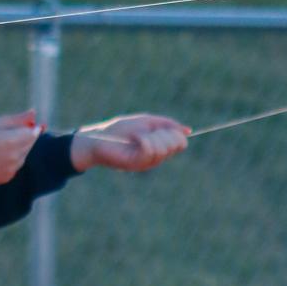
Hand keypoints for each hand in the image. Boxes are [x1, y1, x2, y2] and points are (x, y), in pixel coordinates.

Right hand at [0, 111, 43, 185]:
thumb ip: (17, 119)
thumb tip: (34, 113)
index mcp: (12, 140)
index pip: (33, 133)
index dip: (32, 127)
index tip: (28, 124)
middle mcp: (14, 156)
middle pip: (29, 144)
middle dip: (23, 137)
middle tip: (4, 134)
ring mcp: (11, 169)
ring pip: (23, 156)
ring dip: (17, 149)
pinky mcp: (6, 177)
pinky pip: (15, 166)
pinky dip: (10, 161)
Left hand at [71, 114, 189, 172]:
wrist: (98, 138)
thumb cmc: (120, 129)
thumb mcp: (147, 121)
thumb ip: (167, 124)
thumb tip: (188, 130)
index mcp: (159, 148)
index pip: (180, 144)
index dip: (175, 133)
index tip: (160, 127)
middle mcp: (155, 158)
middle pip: (175, 145)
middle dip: (163, 133)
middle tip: (145, 132)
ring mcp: (146, 163)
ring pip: (163, 148)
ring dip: (151, 136)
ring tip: (137, 136)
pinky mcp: (136, 164)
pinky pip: (150, 151)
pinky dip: (144, 140)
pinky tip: (135, 139)